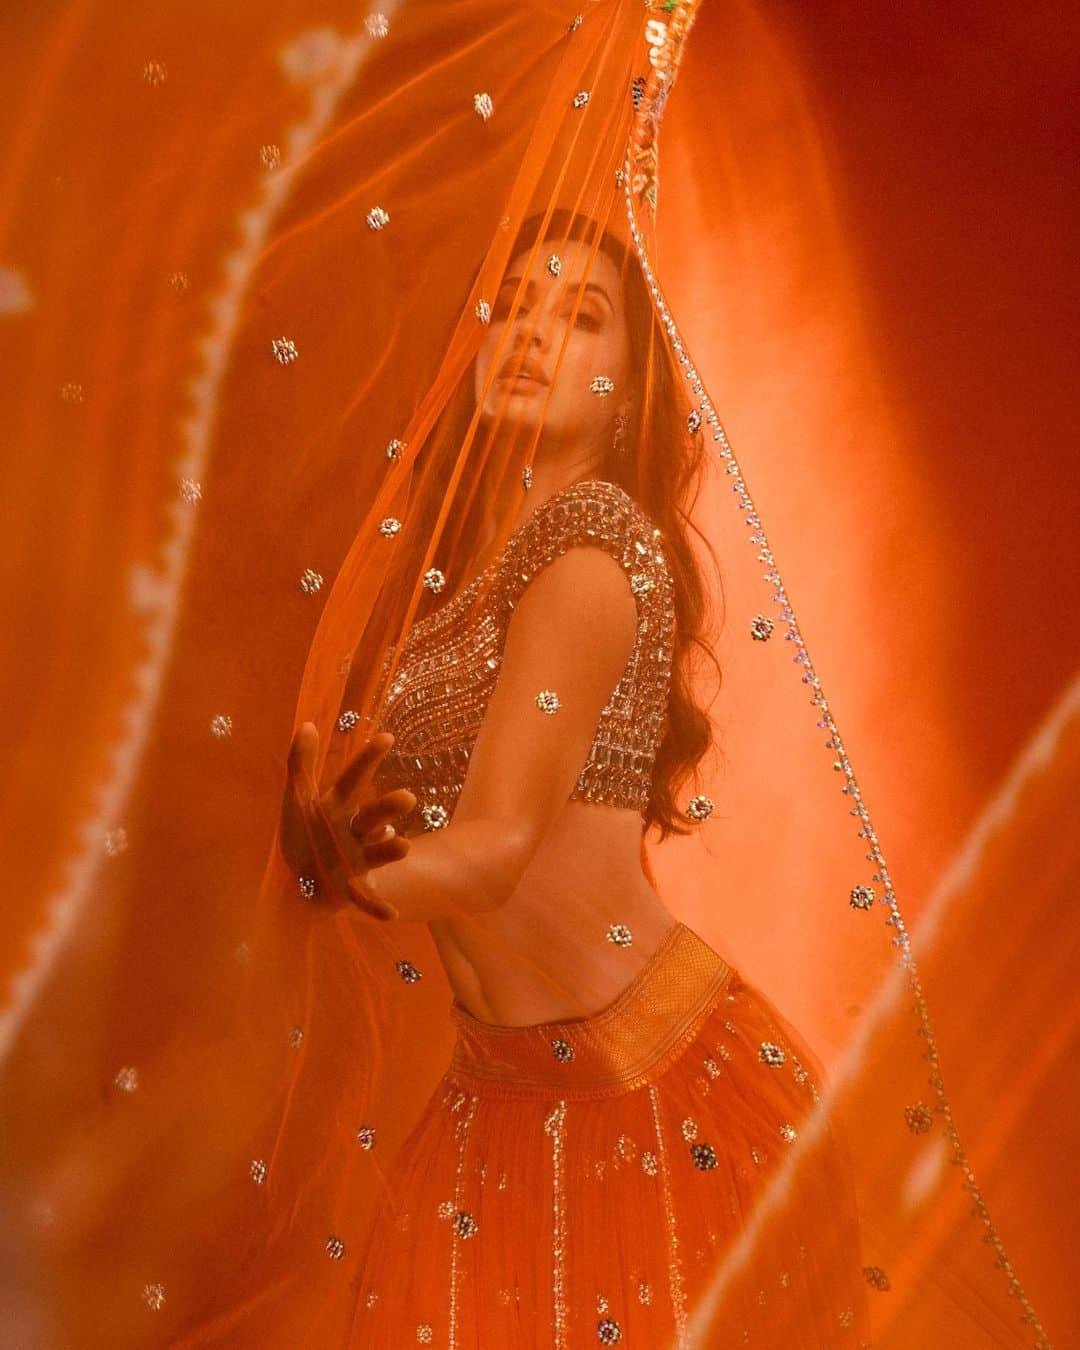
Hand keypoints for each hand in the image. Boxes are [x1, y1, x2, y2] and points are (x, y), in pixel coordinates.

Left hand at [280, 722, 414, 919]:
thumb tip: (308, 724)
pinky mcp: (350, 887)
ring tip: (405, 846)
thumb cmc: (304, 833)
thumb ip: (302, 763)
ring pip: (377, 851)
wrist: (299, 879)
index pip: (353, 779)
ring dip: (391, 850)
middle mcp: (354, 830)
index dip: (368, 760)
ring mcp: (356, 858)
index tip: (387, 738)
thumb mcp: (298, 798)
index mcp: (339, 806)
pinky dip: (377, 907)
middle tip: (407, 798)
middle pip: (373, 815)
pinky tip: (391, 915)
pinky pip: (366, 897)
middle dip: (389, 808)